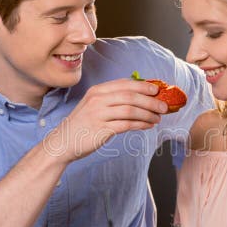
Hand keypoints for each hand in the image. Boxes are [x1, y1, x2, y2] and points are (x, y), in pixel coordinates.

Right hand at [43, 78, 168, 162]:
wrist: (63, 142)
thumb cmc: (83, 125)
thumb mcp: (95, 105)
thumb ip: (113, 99)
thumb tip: (140, 96)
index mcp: (98, 91)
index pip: (125, 84)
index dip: (143, 86)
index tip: (158, 90)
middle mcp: (98, 99)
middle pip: (130, 96)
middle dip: (151, 100)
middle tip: (164, 106)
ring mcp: (99, 114)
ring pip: (130, 110)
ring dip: (148, 114)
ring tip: (158, 118)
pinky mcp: (101, 129)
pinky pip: (126, 125)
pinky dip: (141, 124)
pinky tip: (148, 126)